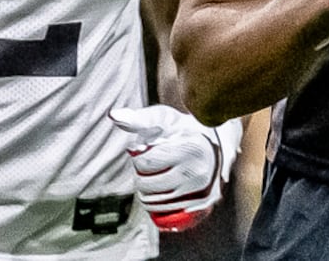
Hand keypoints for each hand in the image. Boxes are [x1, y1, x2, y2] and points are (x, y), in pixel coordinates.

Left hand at [107, 105, 230, 231]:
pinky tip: (158, 196)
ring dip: (146, 194)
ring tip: (151, 180)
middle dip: (139, 178)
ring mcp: (202, 189)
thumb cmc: (183, 128)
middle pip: (148, 185)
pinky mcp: (204, 202)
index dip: (137, 159)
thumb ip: (138, 119)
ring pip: (157, 202)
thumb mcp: (163, 118)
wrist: (216, 141)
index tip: (143, 152)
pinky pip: (171, 213)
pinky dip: (158, 207)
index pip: (145, 162)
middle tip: (145, 169)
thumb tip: (112, 115)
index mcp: (188, 148)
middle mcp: (197, 171)